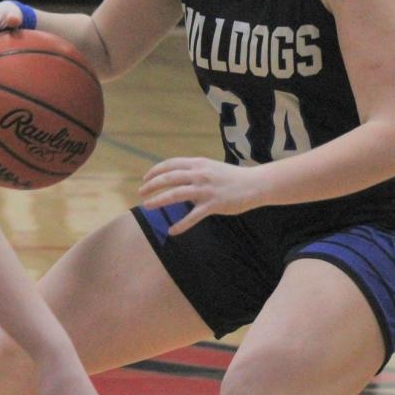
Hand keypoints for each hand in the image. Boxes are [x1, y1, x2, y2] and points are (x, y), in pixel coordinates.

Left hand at [138, 157, 264, 233]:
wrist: (254, 184)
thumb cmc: (231, 177)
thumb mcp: (210, 167)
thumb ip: (193, 171)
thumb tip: (175, 178)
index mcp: (198, 163)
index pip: (170, 164)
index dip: (155, 171)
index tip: (145, 179)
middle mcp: (199, 174)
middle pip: (168, 178)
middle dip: (151, 185)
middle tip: (140, 193)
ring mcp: (205, 190)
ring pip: (175, 194)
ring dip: (158, 200)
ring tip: (147, 206)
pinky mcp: (213, 205)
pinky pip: (192, 217)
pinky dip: (181, 225)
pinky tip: (172, 231)